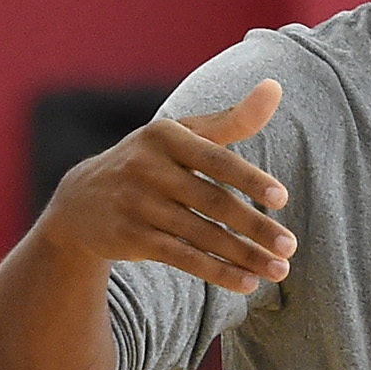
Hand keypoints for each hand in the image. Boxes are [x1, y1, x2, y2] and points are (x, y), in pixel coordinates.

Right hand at [35, 79, 295, 294]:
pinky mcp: (131, 238)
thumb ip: (232, 118)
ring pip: (200, 235)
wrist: (79, 201)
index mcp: (165, 135)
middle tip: (291, 246)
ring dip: (243, 256)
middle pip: (212, 202)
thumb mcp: (182, 135)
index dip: (249, 179)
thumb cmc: (150, 162)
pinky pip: (182, 258)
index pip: (215, 159)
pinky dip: (216, 272)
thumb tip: (276, 87)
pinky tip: (247, 283)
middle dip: (254, 227)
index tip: (283, 198)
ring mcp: (137, 205)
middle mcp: (148, 168)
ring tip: (279, 270)